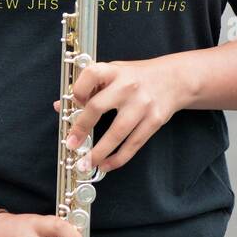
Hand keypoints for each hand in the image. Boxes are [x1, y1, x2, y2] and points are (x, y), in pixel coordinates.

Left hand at [53, 56, 183, 174]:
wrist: (174, 79)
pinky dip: (118, 158)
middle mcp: (127, 86)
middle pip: (99, 107)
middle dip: (82, 128)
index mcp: (114, 71)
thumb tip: (62, 106)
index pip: (90, 76)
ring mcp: (142, 104)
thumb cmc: (137, 77)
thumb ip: (89, 88)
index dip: (77, 92)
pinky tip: (106, 165)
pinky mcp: (154, 120)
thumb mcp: (113, 73)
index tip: (70, 107)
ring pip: (117, 132)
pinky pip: (134, 144)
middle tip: (72, 144)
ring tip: (86, 163)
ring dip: (99, 151)